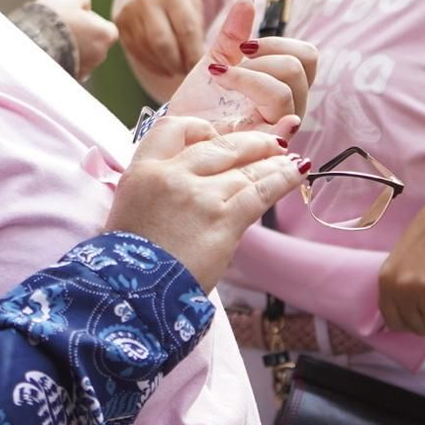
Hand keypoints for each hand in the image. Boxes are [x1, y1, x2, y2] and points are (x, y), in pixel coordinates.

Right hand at [33, 0, 118, 78]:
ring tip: (50, 39)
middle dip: (82, 37)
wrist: (32, 42)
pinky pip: (67, 69)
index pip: (107, 28)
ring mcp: (84, 70)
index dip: (92, 21)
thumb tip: (85, 7)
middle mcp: (100, 56)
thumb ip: (84, 0)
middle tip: (60, 27)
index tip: (76, 17)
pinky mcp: (68, 79)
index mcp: (106, 35)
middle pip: (94, 44)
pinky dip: (60, 62)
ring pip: (81, 58)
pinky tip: (45, 52)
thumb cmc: (54, 15)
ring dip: (70, 50)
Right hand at [107, 114, 306, 289]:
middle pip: (219, 144)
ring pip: (245, 167)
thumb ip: (157, 188)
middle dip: (249, 142)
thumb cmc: (128, 262)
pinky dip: (283, 178)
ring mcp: (200, 196)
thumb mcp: (128, 209)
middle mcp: (171, 175)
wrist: (133, 296)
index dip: (199, 128)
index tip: (214, 135)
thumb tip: (190, 182)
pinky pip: (261, 191)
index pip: (173, 128)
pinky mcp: (224, 220)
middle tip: (268, 143)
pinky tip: (297, 171)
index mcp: (142, 170)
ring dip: (272, 161)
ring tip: (288, 159)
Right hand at [113, 0, 203, 100]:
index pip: (186, 30)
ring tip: (179, 71)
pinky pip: (134, 51)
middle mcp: (146, 1)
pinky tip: (164, 68)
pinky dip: (151, 64)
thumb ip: (197, 26)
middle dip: (179, 64)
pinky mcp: (118, 22)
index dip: (195, 55)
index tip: (205, 70)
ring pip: (147, 50)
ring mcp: (129, 12)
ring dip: (165, 66)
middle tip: (190, 74)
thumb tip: (208, 60)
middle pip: (163, 44)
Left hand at [167, 0, 312, 130]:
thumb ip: (233, 34)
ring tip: (221, 80)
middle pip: (298, 69)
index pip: (307, 56)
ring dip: (248, 77)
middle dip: (259, 60)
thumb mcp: (216, 61)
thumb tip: (248, 0)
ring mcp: (280, 129)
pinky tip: (229, 88)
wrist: (180, 133)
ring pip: (284, 93)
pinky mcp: (263, 147)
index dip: (278, 43)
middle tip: (228, 68)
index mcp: (285, 85)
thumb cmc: (202, 103)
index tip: (245, 46)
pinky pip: (274, 125)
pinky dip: (252, 100)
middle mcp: (290, 108)